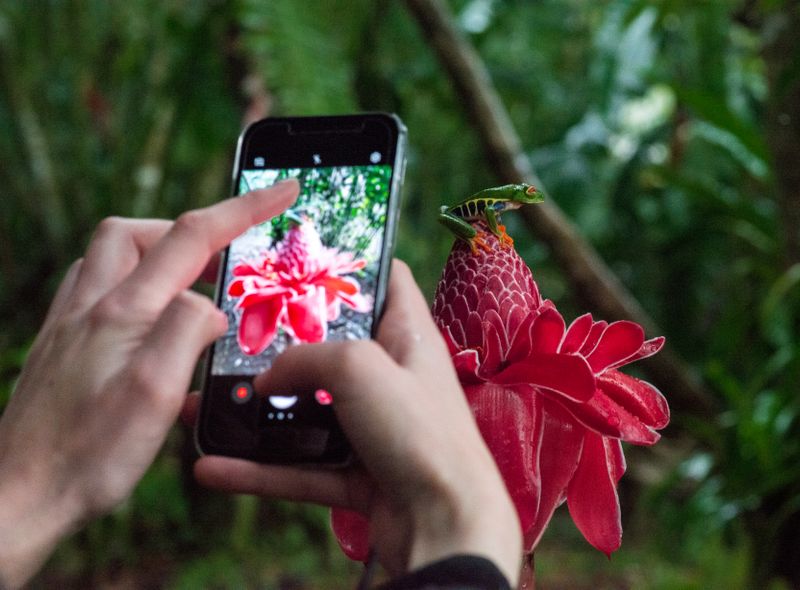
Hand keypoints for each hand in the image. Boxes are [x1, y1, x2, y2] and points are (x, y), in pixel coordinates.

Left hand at [0, 180, 298, 588]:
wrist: (19, 496)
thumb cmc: (88, 454)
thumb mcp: (155, 393)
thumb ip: (188, 330)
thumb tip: (211, 304)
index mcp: (122, 311)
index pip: (192, 237)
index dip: (243, 208)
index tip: (280, 189)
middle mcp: (90, 306)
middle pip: (136, 233)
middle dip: (186, 230)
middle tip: (223, 259)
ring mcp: (69, 325)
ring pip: (110, 257)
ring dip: (155, 255)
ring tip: (190, 287)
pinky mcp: (61, 347)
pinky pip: (94, 289)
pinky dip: (128, 285)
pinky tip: (143, 319)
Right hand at [194, 261, 521, 583]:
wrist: (445, 526)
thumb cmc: (423, 434)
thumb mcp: (359, 368)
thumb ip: (304, 358)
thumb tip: (265, 377)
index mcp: (407, 337)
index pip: (385, 282)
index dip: (348, 267)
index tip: (300, 263)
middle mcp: (392, 379)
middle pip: (330, 351)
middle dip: (281, 348)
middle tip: (235, 338)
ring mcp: (374, 429)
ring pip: (306, 413)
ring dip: (258, 414)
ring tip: (207, 406)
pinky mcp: (358, 474)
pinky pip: (299, 467)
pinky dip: (259, 469)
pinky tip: (214, 467)